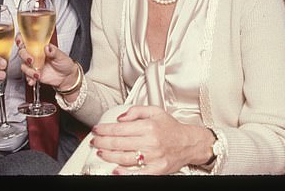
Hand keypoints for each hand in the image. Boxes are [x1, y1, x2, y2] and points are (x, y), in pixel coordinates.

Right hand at [16, 33, 76, 88]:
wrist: (66, 77)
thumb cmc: (64, 63)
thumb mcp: (61, 56)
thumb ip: (54, 51)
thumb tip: (47, 47)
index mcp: (41, 47)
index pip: (28, 40)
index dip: (21, 39)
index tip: (21, 42)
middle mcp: (35, 55)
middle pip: (22, 52)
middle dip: (25, 56)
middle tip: (31, 61)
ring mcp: (34, 65)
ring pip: (23, 65)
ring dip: (29, 71)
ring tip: (37, 74)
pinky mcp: (34, 74)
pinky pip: (27, 76)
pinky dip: (29, 79)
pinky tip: (34, 80)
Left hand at [90, 105, 213, 174]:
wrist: (189, 143)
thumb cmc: (171, 128)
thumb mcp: (155, 111)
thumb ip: (136, 111)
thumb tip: (120, 117)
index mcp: (148, 127)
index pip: (119, 128)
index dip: (104, 129)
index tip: (96, 130)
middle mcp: (150, 142)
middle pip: (119, 143)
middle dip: (103, 142)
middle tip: (94, 141)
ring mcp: (153, 157)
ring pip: (125, 158)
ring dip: (109, 156)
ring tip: (100, 152)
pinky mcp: (157, 170)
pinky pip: (138, 173)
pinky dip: (125, 173)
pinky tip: (115, 170)